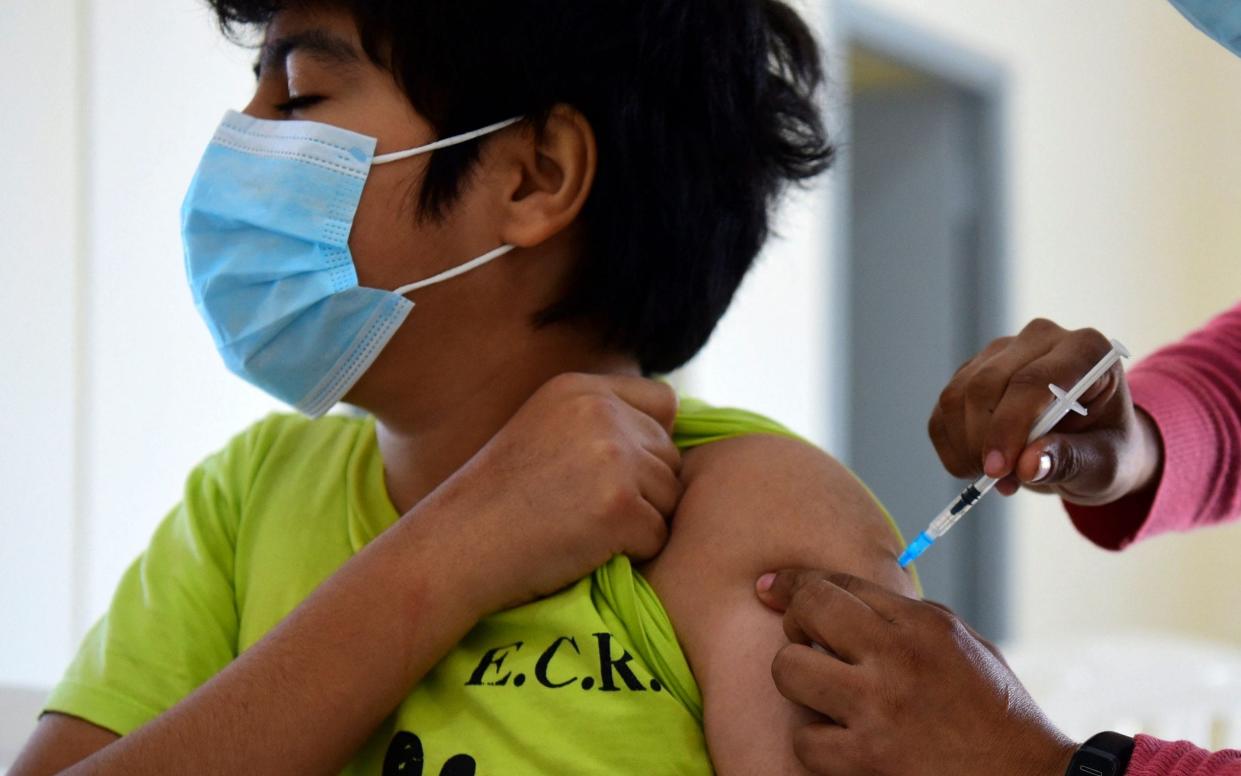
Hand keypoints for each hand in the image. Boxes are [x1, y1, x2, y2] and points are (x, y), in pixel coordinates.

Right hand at [434, 373, 681, 615]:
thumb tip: (674, 431)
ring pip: (670, 498)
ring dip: (640, 523)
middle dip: (646, 489)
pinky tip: (585, 551)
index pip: (664, 403)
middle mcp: (600, 413)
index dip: (651, 443)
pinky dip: (632, 554)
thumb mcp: (543, 430)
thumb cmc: (497, 502)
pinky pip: (658, 536)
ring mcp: (612, 458)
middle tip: (588, 510)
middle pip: (670, 456)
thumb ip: (599, 420)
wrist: (456, 547)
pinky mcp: (620, 506)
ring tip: (583, 530)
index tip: (613, 473)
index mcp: (580, 389)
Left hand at [756, 569, 1076, 775]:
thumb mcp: (961, 644)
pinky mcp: (865, 758)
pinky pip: (804, 737)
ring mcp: (877, 707)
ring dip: (798, 681)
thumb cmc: (995, 714)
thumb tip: (846, 600)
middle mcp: (896, 655)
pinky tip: (839, 741)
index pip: (839, 582)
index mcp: (921, 623)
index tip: (770, 585)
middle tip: (804, 640)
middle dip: (794, 619)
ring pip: (789, 669)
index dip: (796, 582)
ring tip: (822, 694)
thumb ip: (906, 618)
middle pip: (808, 609)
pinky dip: (815, 743)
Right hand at [929, 318, 1162, 504]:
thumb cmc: (1105, 449)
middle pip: (987, 385)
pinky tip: (977, 464)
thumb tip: (1027, 466)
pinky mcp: (972, 370)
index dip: (1009, 426)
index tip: (998, 471)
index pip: (1033, 380)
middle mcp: (1041, 339)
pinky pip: (944, 410)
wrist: (1090, 444)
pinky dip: (951, 446)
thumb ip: (1071, 461)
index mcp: (1086, 350)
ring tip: (996, 477)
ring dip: (966, 446)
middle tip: (998, 482)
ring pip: (958, 396)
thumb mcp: (1104, 465)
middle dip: (983, 441)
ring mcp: (1001, 352)